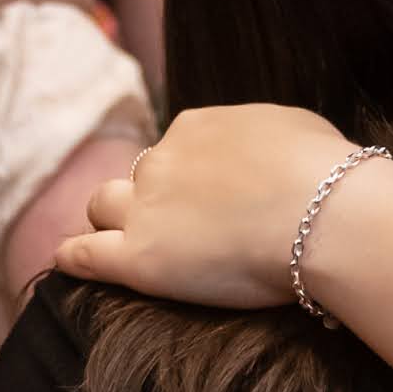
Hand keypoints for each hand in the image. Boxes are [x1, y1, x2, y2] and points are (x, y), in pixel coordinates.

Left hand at [56, 103, 364, 310]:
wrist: (323, 213)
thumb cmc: (325, 174)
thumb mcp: (295, 131)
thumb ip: (265, 141)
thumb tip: (272, 154)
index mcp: (196, 128)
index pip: (177, 151)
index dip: (189, 178)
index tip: (210, 199)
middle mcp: (162, 161)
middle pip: (136, 177)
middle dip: (148, 196)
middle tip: (173, 224)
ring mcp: (146, 208)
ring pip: (103, 207)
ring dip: (110, 222)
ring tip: (118, 243)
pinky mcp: (139, 258)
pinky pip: (86, 255)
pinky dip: (74, 258)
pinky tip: (66, 263)